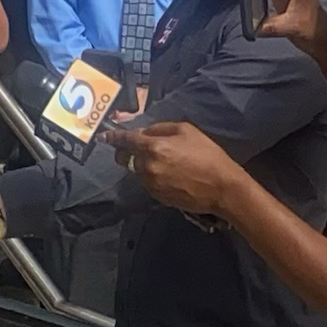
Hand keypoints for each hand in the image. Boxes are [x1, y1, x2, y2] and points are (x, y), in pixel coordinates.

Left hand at [120, 116, 247, 221]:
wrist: (222, 188)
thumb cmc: (207, 155)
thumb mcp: (186, 130)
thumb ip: (160, 129)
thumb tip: (144, 133)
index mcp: (153, 147)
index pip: (125, 140)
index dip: (113, 137)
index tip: (104, 136)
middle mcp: (147, 167)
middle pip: (127, 158)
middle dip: (130, 151)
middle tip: (143, 148)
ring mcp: (151, 184)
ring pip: (137, 171)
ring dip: (143, 165)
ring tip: (166, 162)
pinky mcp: (157, 197)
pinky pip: (148, 183)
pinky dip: (153, 177)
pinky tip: (171, 175)